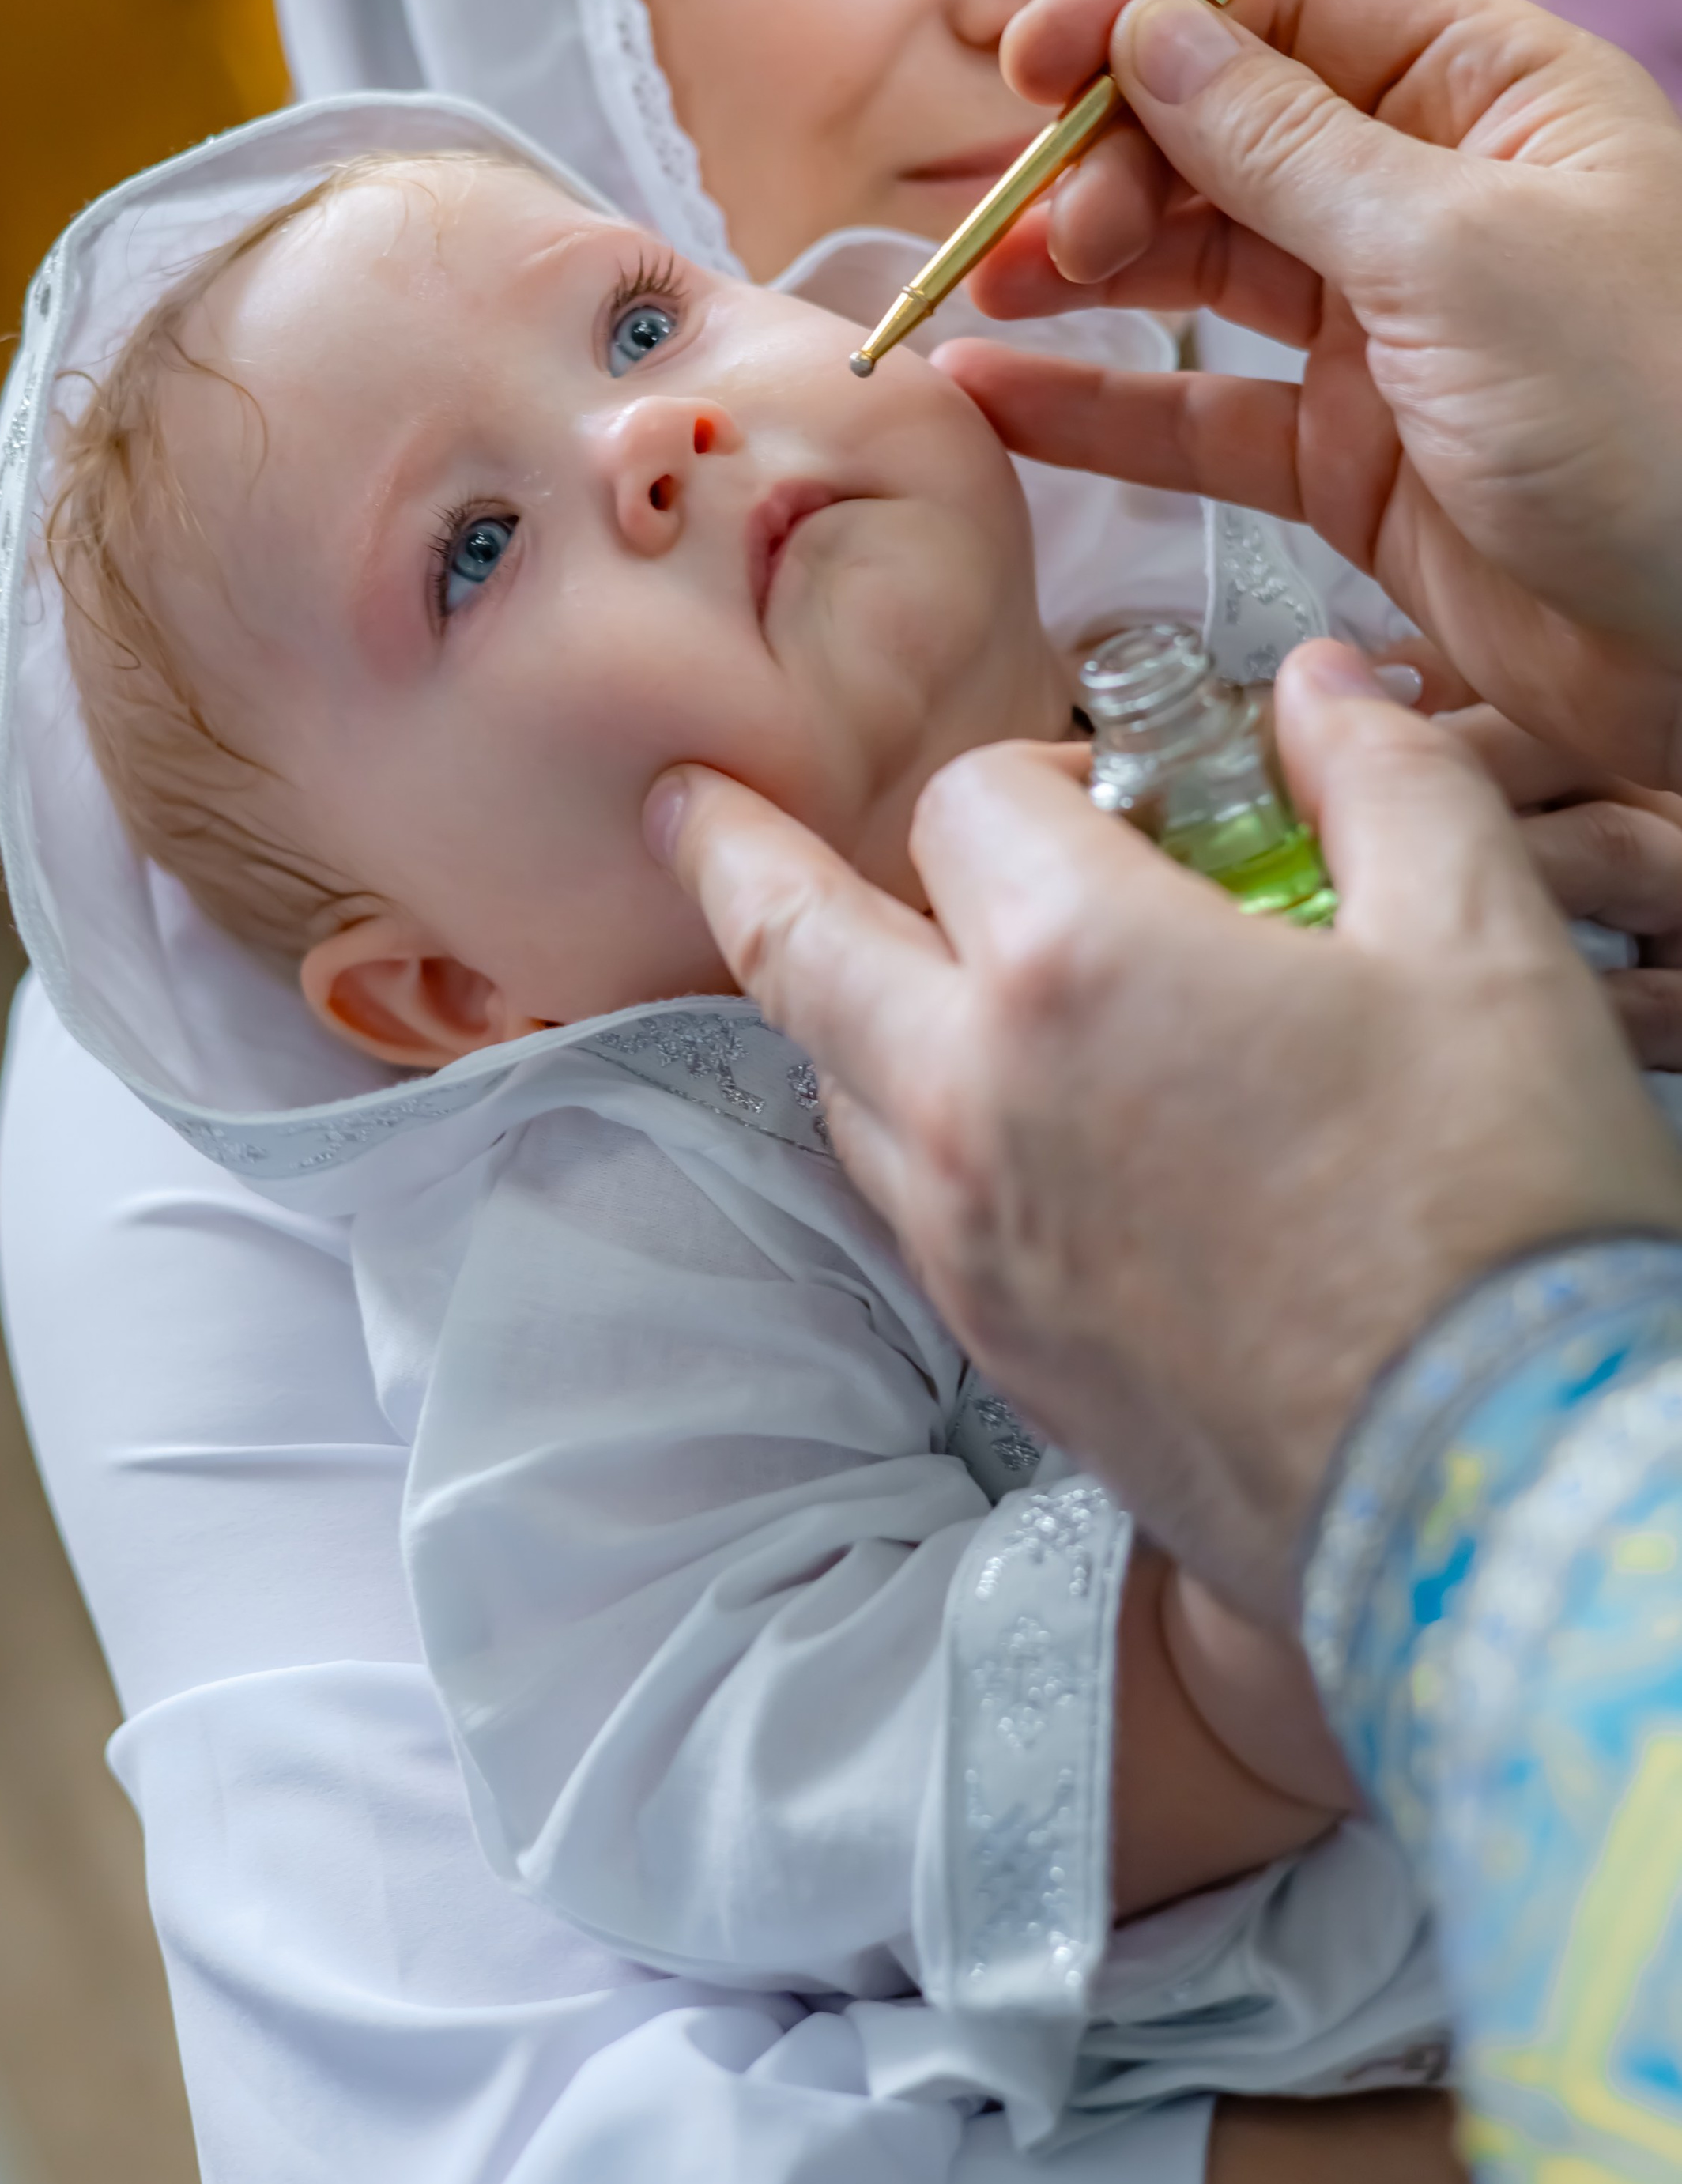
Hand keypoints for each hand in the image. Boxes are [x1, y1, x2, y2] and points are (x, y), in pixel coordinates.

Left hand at [647, 644, 1681, 1623]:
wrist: (1493, 1490)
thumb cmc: (1498, 1218)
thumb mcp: (1485, 947)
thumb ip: (1385, 782)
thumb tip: (1325, 692)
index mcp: (1075, 967)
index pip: (978, 800)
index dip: (1054, 765)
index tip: (1133, 792)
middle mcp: (975, 1099)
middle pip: (796, 939)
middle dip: (734, 853)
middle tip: (684, 806)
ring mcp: (968, 1239)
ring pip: (836, 1079)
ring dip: (841, 1000)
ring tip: (868, 962)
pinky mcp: (997, 1348)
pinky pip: (898, 1200)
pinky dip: (904, 1126)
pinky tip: (980, 1121)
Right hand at [958, 0, 1681, 785]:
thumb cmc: (1657, 420)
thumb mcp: (1459, 253)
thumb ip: (1284, 148)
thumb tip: (1149, 35)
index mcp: (1492, 94)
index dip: (1149, 11)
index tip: (1029, 62)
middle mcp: (1432, 195)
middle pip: (1223, 131)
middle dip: (1107, 162)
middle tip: (1035, 234)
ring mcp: (1386, 330)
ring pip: (1198, 267)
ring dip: (1083, 271)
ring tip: (987, 292)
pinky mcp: (1350, 460)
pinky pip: (1199, 417)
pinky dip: (1097, 408)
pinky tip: (999, 397)